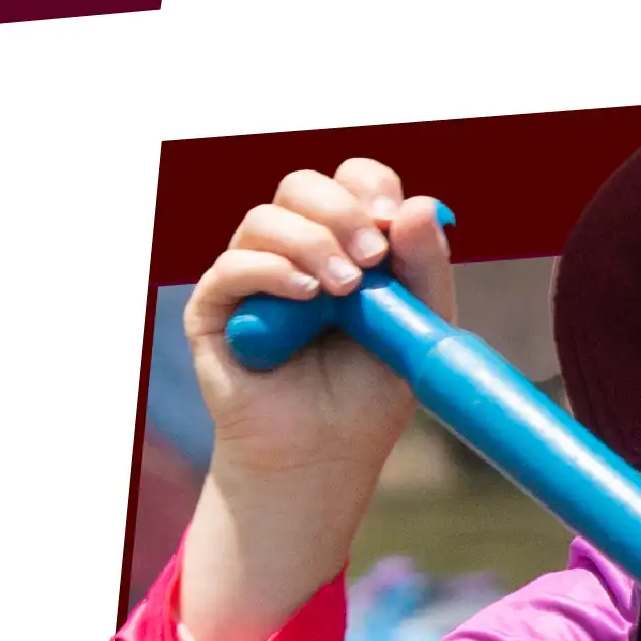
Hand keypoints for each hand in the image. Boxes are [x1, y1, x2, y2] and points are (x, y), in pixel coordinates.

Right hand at [180, 159, 447, 485]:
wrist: (323, 459)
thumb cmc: (368, 395)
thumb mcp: (415, 328)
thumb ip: (424, 269)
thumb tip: (424, 204)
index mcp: (342, 242)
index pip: (349, 181)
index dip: (369, 187)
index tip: (393, 222)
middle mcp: (292, 249)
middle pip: (301, 186)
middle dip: (341, 211)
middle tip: (372, 259)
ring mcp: (250, 277)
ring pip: (264, 219)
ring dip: (311, 243)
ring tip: (343, 290)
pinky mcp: (215, 311)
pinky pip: (232, 268)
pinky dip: (271, 271)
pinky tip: (305, 296)